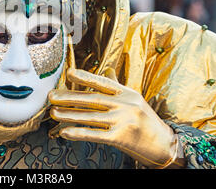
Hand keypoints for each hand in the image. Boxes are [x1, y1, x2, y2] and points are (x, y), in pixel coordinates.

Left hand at [49, 68, 184, 167]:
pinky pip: (95, 134)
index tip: (68, 73)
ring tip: (53, 113)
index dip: (85, 77)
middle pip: (93, 99)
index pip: (103, 82)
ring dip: (69, 115)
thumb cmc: (145, 121)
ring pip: (90, 116)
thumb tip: (107, 70)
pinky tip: (65, 132)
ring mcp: (124, 121)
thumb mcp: (134, 100)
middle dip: (69, 97)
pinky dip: (78, 133)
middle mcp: (126, 105)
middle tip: (51, 96)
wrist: (164, 145)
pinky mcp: (121, 138)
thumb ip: (117, 87)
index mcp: (128, 93)